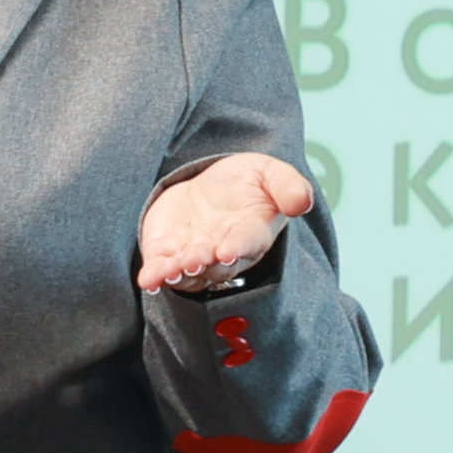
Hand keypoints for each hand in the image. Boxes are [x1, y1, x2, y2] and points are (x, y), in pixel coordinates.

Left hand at [137, 154, 313, 292]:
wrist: (210, 188)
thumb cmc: (247, 182)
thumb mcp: (270, 173)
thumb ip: (287, 186)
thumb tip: (303, 202)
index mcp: (252, 233)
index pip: (247, 243)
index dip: (238, 247)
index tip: (228, 250)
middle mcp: (224, 252)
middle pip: (216, 264)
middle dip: (205, 263)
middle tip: (196, 258)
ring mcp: (195, 256)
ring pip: (188, 273)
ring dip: (178, 274)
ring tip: (169, 271)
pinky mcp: (169, 255)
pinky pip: (162, 270)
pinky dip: (155, 276)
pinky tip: (148, 279)